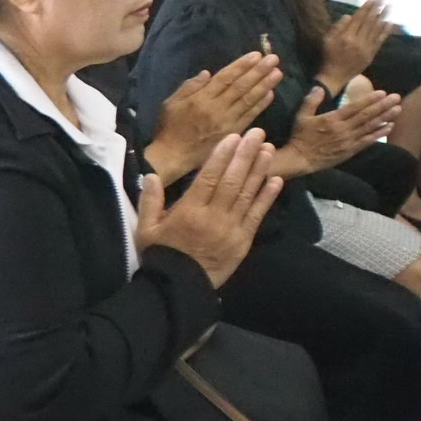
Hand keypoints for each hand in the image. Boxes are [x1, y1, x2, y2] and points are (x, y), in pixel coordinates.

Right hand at [135, 130, 282, 287]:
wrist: (179, 287)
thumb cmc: (161, 255)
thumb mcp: (146, 228)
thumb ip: (149, 201)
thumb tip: (151, 176)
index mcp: (188, 211)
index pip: (209, 177)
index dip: (223, 156)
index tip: (233, 137)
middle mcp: (213, 216)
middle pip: (233, 180)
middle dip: (245, 155)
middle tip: (257, 133)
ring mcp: (231, 228)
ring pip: (248, 194)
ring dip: (259, 170)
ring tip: (268, 149)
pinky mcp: (243, 240)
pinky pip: (257, 214)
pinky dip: (267, 197)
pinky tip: (275, 179)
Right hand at [145, 52, 281, 182]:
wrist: (173, 156)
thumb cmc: (170, 128)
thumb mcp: (171, 103)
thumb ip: (189, 87)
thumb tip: (208, 73)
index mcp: (201, 99)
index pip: (225, 78)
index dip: (241, 66)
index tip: (256, 55)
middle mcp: (216, 108)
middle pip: (241, 87)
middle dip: (258, 72)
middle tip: (274, 59)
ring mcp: (227, 122)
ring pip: (248, 100)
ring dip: (264, 86)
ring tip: (277, 73)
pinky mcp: (233, 133)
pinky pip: (250, 116)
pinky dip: (261, 105)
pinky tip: (270, 94)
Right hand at [277, 85, 399, 174]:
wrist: (300, 159)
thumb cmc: (300, 137)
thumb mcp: (301, 117)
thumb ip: (311, 101)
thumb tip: (319, 87)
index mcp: (332, 119)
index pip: (355, 107)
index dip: (369, 100)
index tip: (382, 93)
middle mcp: (343, 129)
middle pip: (366, 115)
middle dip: (383, 106)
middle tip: (396, 97)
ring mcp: (349, 140)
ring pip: (370, 127)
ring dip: (385, 117)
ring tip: (398, 109)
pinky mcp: (351, 150)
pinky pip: (368, 141)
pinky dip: (379, 133)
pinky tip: (389, 126)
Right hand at [318, 0, 392, 88]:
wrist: (335, 76)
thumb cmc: (329, 57)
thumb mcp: (327, 41)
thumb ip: (337, 27)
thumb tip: (349, 16)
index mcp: (346, 36)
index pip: (359, 18)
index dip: (366, 8)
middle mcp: (358, 41)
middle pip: (369, 21)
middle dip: (377, 8)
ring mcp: (366, 48)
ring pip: (377, 29)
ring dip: (384, 16)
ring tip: (390, 6)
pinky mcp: (371, 54)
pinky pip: (380, 40)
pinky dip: (385, 31)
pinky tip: (390, 22)